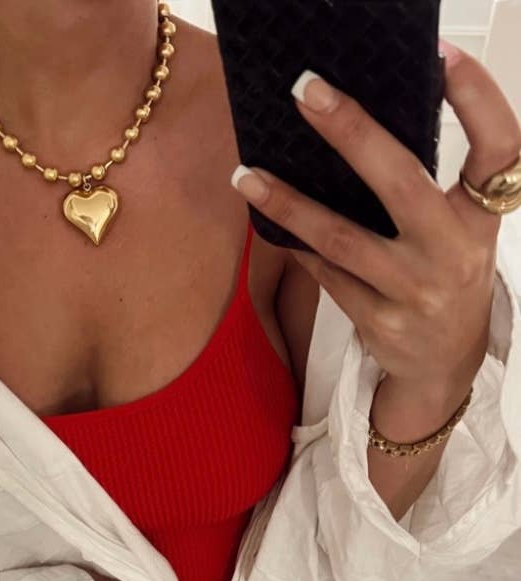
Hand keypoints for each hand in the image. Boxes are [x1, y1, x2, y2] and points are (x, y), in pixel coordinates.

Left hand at [232, 41, 520, 396]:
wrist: (443, 364)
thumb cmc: (446, 278)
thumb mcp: (455, 232)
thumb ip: (424, 189)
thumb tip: (352, 130)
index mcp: (481, 220)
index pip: (499, 148)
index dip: (478, 98)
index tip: (441, 55)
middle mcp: (453, 254)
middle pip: (400, 183)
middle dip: (352, 133)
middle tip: (306, 93)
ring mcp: (414, 292)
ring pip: (341, 239)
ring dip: (288, 204)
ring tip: (245, 175)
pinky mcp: (379, 322)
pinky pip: (325, 274)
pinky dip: (296, 245)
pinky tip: (268, 222)